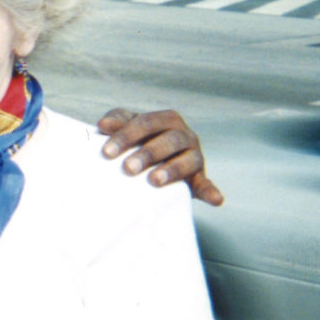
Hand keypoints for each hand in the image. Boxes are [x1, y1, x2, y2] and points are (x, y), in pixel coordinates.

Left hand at [98, 108, 223, 205]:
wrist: (155, 161)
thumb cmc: (138, 140)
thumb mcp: (127, 127)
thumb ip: (118, 122)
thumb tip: (103, 124)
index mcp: (166, 119)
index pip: (146, 123)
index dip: (126, 136)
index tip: (106, 153)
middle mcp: (184, 135)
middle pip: (168, 141)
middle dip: (148, 154)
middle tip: (128, 168)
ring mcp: (194, 156)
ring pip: (188, 160)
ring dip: (172, 170)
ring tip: (154, 181)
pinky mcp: (199, 177)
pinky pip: (207, 184)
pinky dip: (211, 191)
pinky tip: (216, 200)